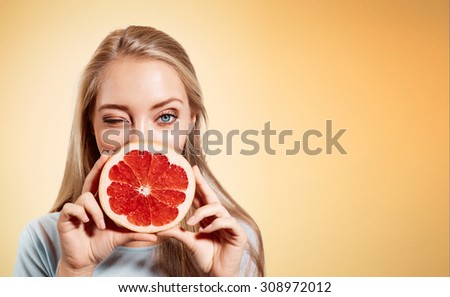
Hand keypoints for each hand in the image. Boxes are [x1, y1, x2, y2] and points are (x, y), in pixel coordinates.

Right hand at [56, 155, 156, 275]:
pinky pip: (71, 208)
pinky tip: (88, 222)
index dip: (107, 169)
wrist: (85, 261)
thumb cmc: (102, 245)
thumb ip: (136, 234)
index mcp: (101, 204)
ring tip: (101, 225)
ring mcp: (76, 209)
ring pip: (84, 197)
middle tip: (105, 157)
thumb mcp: (121, 237)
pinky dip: (81, 213)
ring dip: (95, 210)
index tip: (115, 155)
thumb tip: (157, 235)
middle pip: (91, 179)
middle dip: (98, 167)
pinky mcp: (65, 218)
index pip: (103, 183)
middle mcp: (88, 203)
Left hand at [157, 166, 247, 275]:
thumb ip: (178, 233)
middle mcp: (219, 218)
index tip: (191, 171)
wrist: (218, 274)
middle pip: (211, 196)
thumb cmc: (207, 258)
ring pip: (218, 208)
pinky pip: (228, 222)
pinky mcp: (237, 233)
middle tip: (194, 172)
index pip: (202, 198)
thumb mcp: (190, 243)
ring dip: (203, 212)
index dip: (197, 185)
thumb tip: (159, 228)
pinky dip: (217, 224)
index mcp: (208, 218)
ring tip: (191, 222)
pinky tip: (207, 229)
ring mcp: (229, 224)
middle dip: (202, 184)